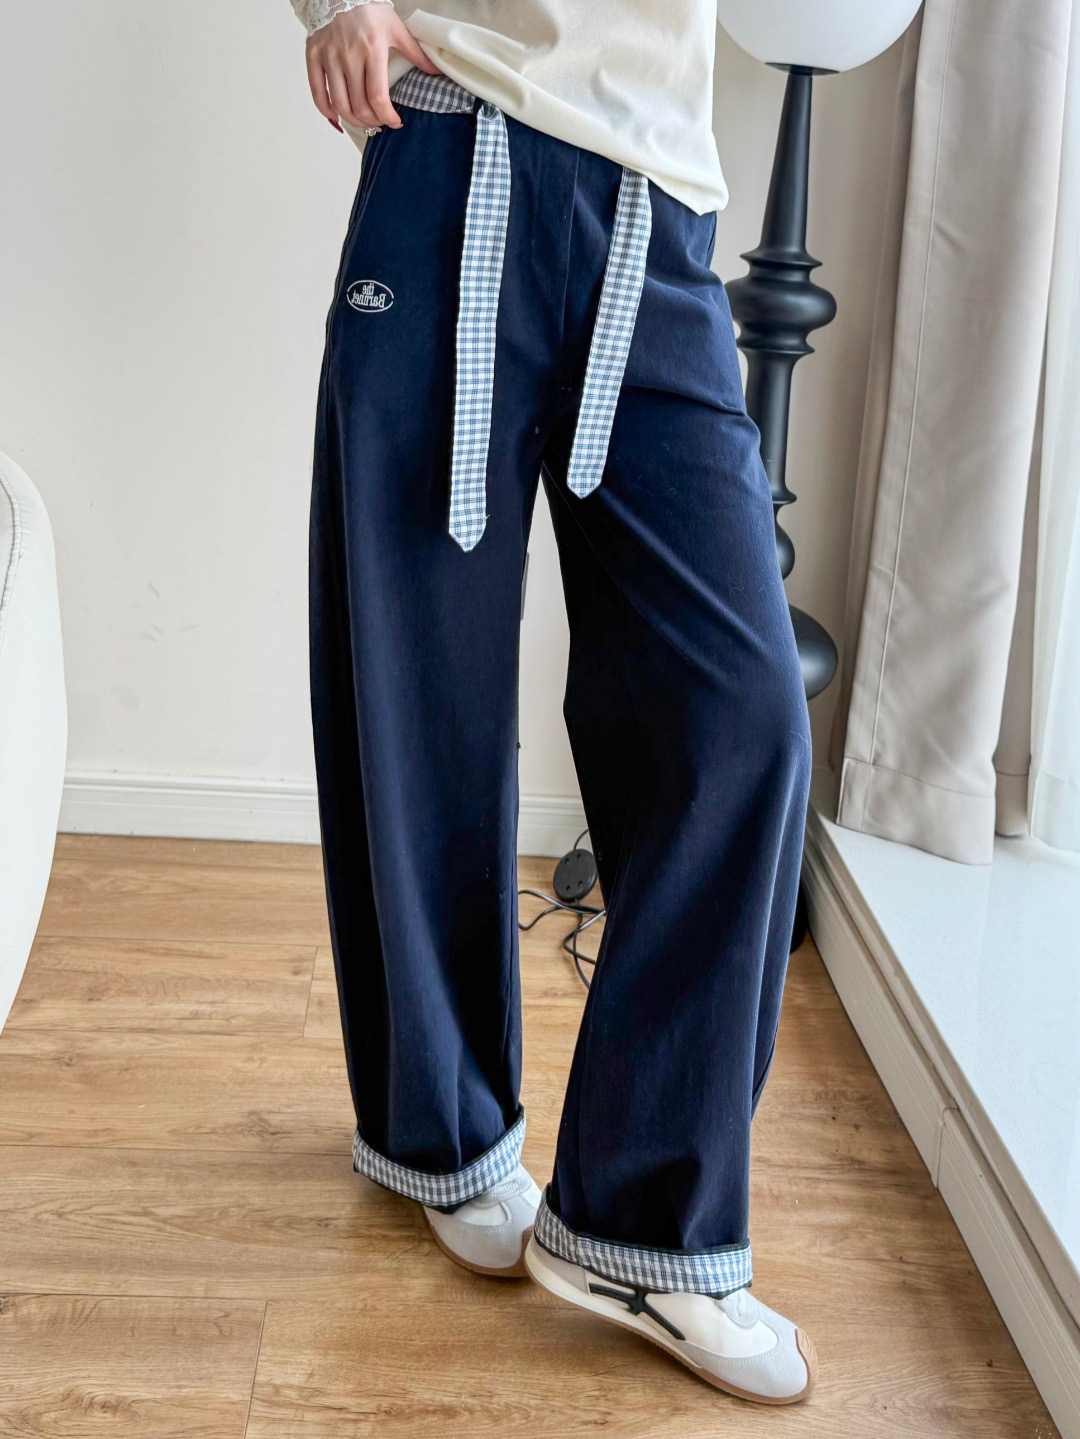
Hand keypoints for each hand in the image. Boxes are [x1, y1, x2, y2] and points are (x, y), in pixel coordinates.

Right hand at [306, 5, 441, 132]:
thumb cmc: (369, 10)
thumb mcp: (396, 28)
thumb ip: (416, 53)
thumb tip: (436, 72)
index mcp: (372, 49)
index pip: (377, 97)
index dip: (387, 116)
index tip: (395, 122)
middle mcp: (349, 55)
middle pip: (359, 105)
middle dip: (373, 121)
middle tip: (380, 121)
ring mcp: (329, 56)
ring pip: (339, 104)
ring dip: (353, 120)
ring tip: (363, 121)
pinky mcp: (313, 55)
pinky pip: (317, 92)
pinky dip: (326, 110)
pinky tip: (336, 116)